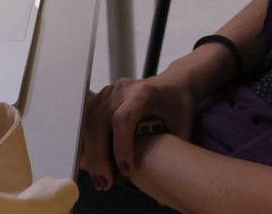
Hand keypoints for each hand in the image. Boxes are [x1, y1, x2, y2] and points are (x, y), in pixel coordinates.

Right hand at [76, 74, 198, 187]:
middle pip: (100, 122)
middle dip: (99, 156)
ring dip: (90, 153)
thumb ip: (176, 151)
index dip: (121, 144)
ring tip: (99, 179)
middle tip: (105, 183)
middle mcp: (121, 90)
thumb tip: (164, 189)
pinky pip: (87, 121)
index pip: (124, 118)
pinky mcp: (100, 98)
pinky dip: (87, 143)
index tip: (126, 170)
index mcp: (143, 93)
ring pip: (89, 123)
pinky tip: (91, 163)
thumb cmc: (179, 103)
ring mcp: (108, 93)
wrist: (174, 82)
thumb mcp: (184, 125)